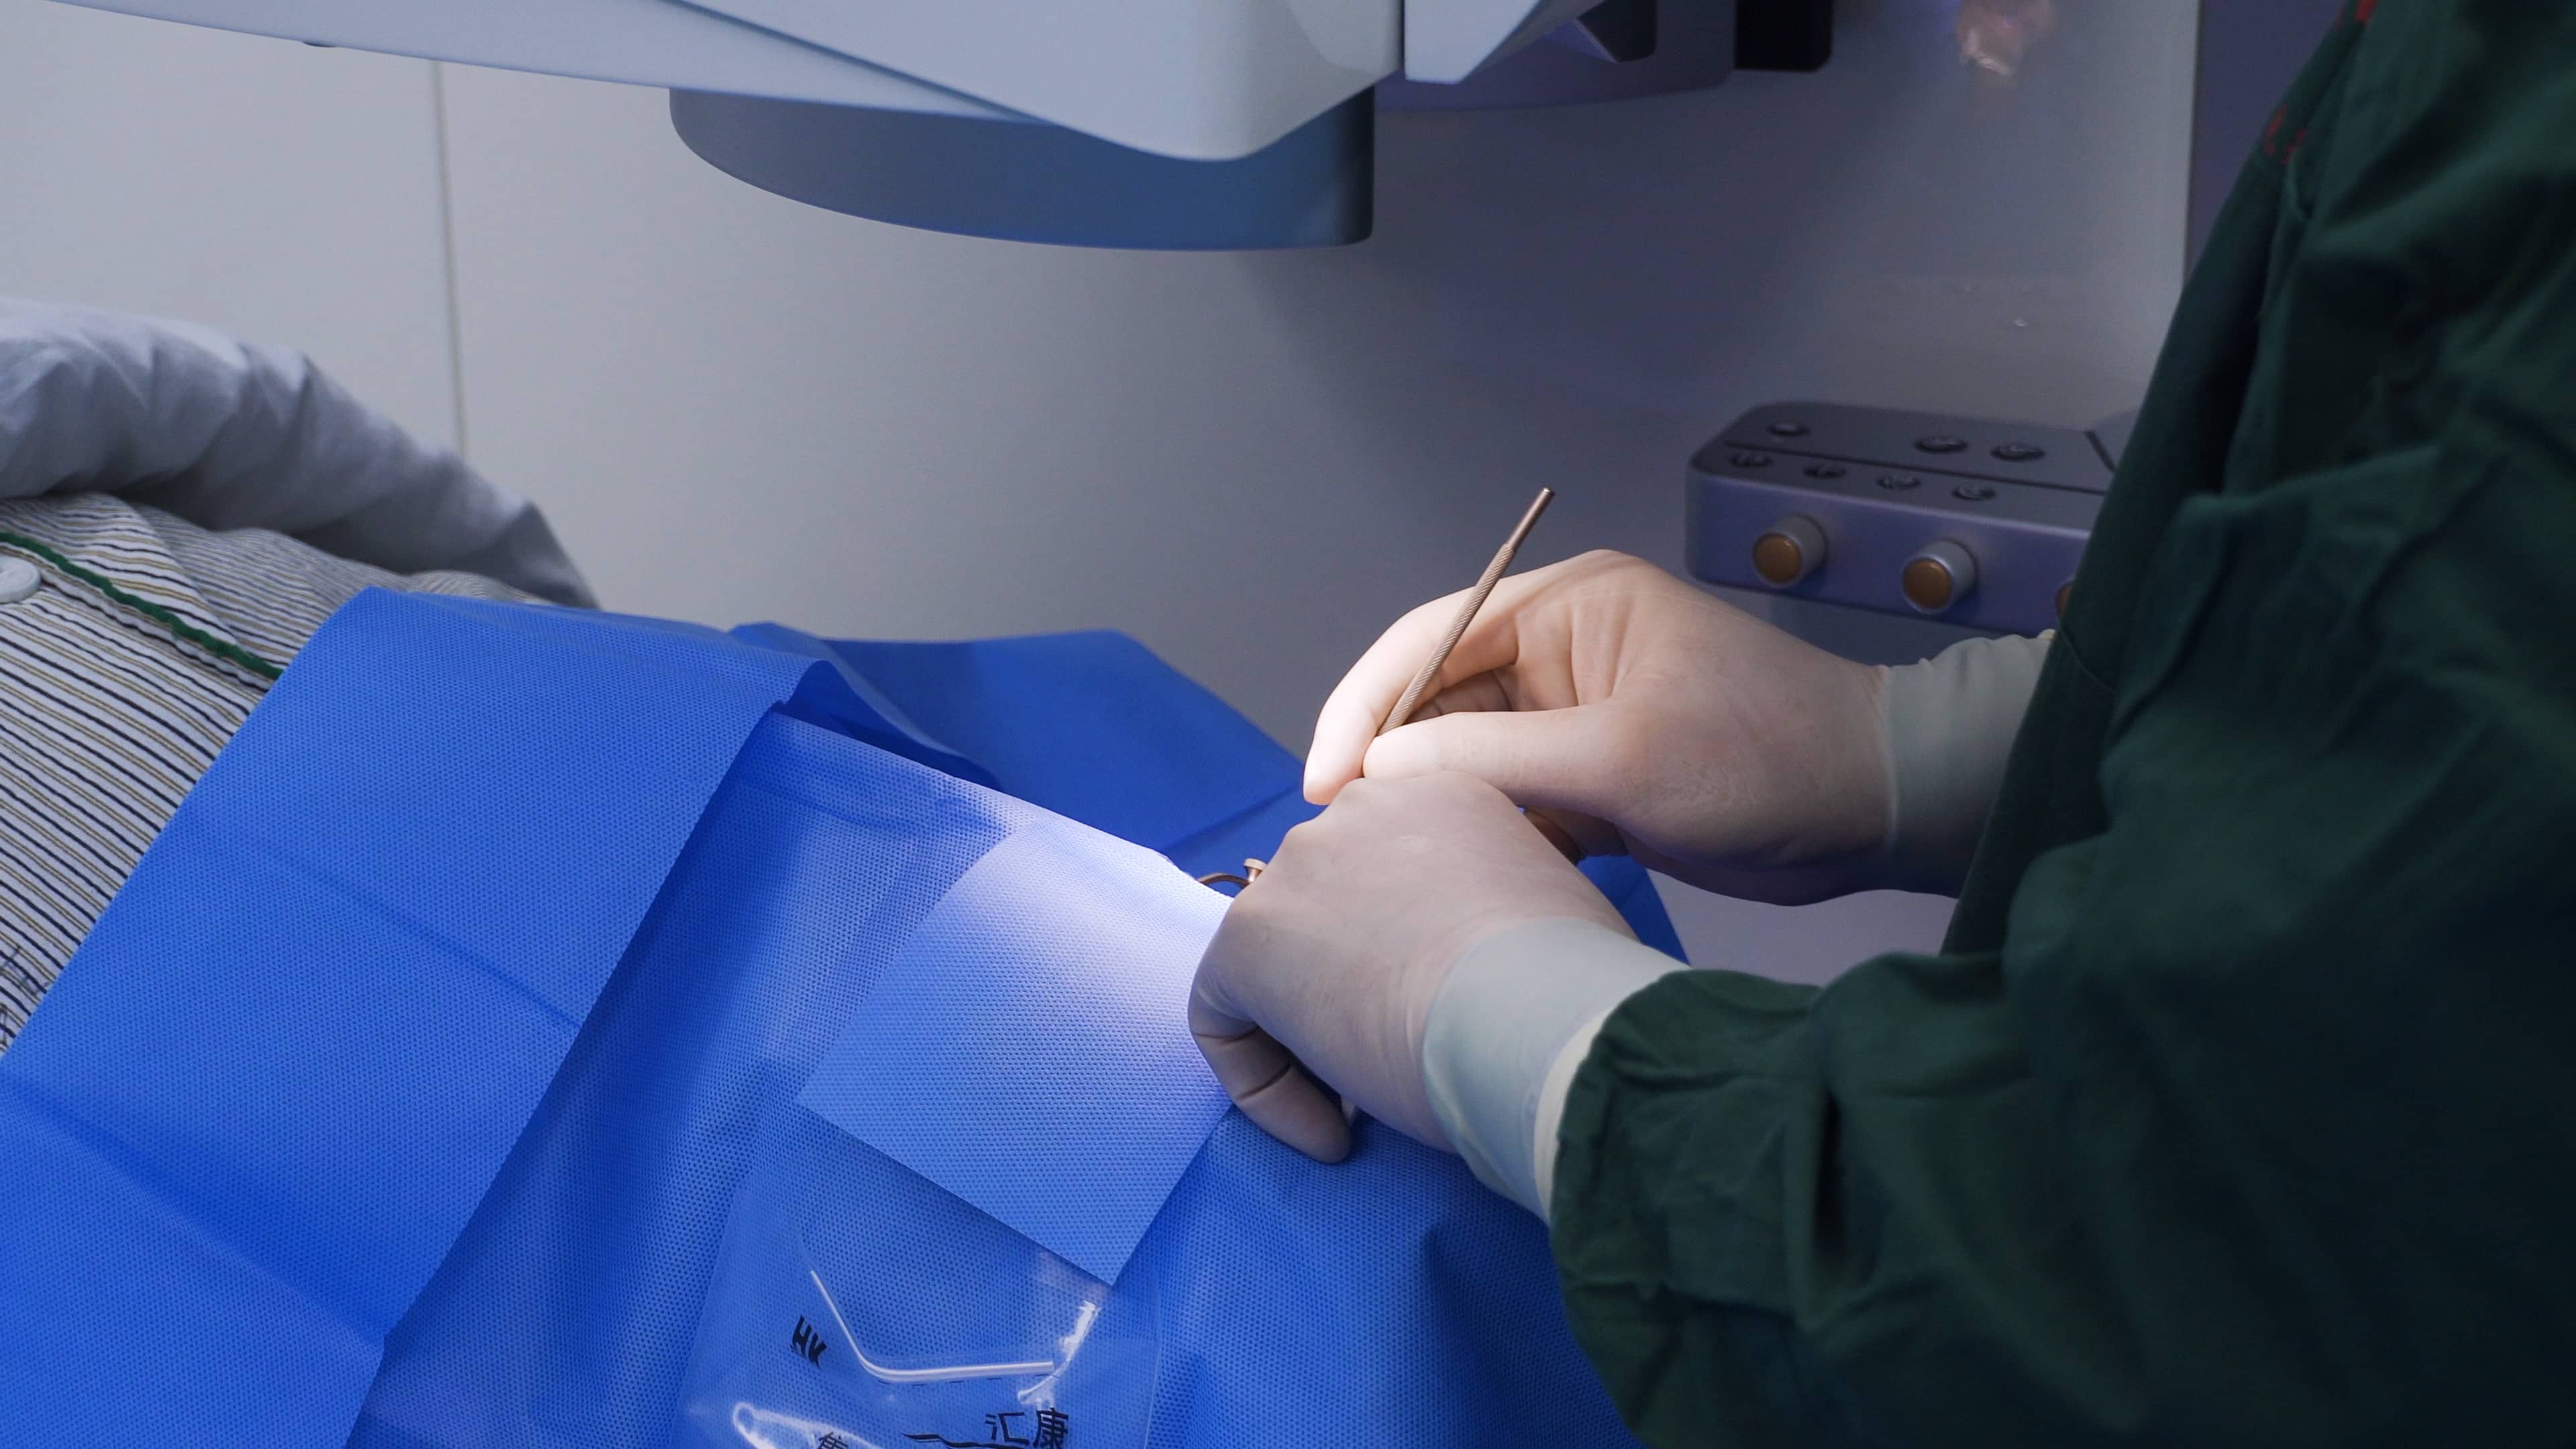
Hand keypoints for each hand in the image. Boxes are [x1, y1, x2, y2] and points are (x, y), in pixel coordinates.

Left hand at [1189, 771, 1632, 1162]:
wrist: (1541, 1021)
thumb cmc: (1575, 988)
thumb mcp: (1553, 909)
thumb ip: (1497, 909)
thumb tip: (1476, 962)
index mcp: (1441, 790)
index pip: (1392, 870)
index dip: (1405, 953)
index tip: (1448, 1018)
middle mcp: (1360, 807)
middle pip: (1329, 907)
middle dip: (1353, 989)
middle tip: (1398, 1064)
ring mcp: (1297, 868)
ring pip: (1276, 962)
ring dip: (1311, 1038)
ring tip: (1363, 1113)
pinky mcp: (1247, 941)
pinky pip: (1223, 1017)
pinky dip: (1263, 1083)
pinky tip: (1329, 1137)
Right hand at [1306, 551, 1889, 904]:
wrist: (1874, 807)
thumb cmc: (1763, 756)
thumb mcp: (1625, 756)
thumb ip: (1497, 760)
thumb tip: (1379, 772)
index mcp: (1567, 606)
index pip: (1427, 639)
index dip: (1361, 707)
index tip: (1322, 783)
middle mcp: (1560, 650)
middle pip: (1435, 701)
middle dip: (1387, 763)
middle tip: (1341, 838)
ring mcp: (1575, 716)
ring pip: (1466, 759)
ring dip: (1433, 807)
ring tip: (1387, 865)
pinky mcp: (1594, 778)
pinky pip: (1510, 801)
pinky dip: (1485, 836)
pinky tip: (1459, 879)